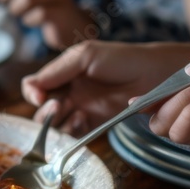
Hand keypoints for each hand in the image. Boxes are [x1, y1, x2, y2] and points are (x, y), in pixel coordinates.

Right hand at [22, 41, 189, 134]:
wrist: (157, 75)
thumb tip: (32, 88)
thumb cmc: (122, 59)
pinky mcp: (95, 123)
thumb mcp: (85, 56)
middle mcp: (69, 91)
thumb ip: (57, 70)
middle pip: (43, 108)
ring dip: (59, 123)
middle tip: (58, 107)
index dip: (33, 94)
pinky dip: (73, 131)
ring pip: (56, 123)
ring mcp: (81, 108)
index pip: (34, 86)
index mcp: (63, 72)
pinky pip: (75, 132)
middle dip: (46, 111)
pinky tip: (82, 122)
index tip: (41, 99)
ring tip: (75, 114)